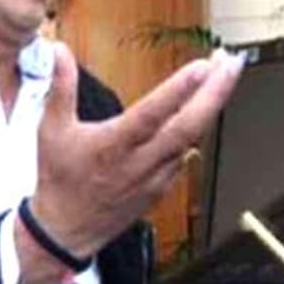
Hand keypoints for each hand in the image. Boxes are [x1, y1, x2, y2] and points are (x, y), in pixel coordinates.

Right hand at [16, 44, 243, 283]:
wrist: (65, 232)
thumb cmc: (59, 179)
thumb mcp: (51, 130)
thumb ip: (60, 86)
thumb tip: (59, 50)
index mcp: (113, 146)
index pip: (152, 115)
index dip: (178, 91)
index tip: (203, 66)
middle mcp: (139, 163)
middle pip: (188, 127)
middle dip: (215, 93)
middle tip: (231, 63)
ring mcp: (155, 178)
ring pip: (192, 140)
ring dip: (211, 106)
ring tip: (224, 74)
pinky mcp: (162, 188)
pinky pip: (186, 155)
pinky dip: (198, 129)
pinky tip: (207, 105)